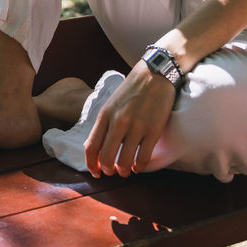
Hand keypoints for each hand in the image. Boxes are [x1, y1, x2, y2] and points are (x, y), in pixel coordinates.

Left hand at [83, 61, 177, 177]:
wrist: (154, 74)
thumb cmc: (131, 89)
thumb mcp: (111, 103)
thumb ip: (104, 124)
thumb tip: (96, 147)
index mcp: (105, 115)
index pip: (91, 147)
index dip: (91, 164)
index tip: (96, 172)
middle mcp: (118, 122)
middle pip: (107, 158)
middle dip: (108, 171)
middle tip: (112, 173)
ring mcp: (136, 127)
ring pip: (125, 162)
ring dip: (124, 171)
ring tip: (126, 171)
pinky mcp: (153, 130)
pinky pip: (143, 157)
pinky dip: (140, 167)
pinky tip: (139, 166)